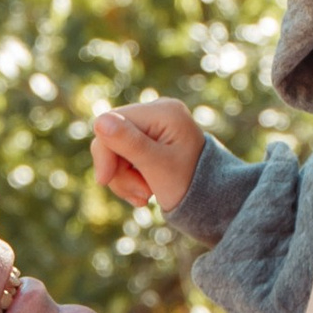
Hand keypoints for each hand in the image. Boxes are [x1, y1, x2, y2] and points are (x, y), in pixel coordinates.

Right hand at [91, 97, 205, 213]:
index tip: (105, 181)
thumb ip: (129, 143)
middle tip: (141, 195)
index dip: (104, 153)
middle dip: (118, 170)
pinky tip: (145, 192)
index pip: (111, 124)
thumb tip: (99, 121)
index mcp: (163, 111)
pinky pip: (124, 155)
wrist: (213, 202)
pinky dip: (129, 177)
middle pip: (111, 137)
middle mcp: (159, 110)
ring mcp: (155, 124)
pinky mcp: (152, 138)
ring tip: (145, 196)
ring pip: (115, 149)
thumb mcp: (157, 167)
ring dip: (124, 178)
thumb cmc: (189, 185)